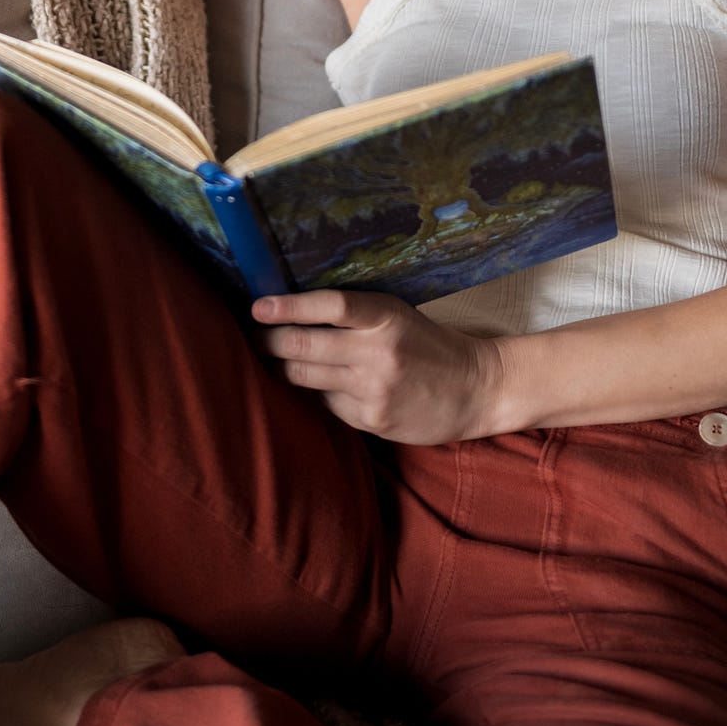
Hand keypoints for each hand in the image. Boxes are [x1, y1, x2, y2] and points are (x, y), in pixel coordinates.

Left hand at [250, 289, 507, 445]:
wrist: (474, 388)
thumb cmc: (427, 344)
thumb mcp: (396, 315)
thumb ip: (353, 314)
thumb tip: (291, 308)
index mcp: (386, 317)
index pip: (329, 306)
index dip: (288, 306)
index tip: (258, 306)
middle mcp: (378, 352)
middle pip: (304, 345)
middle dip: (268, 341)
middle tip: (252, 335)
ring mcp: (373, 389)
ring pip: (305, 377)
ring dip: (283, 367)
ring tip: (274, 359)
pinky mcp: (372, 420)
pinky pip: (325, 404)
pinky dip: (318, 393)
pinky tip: (326, 386)